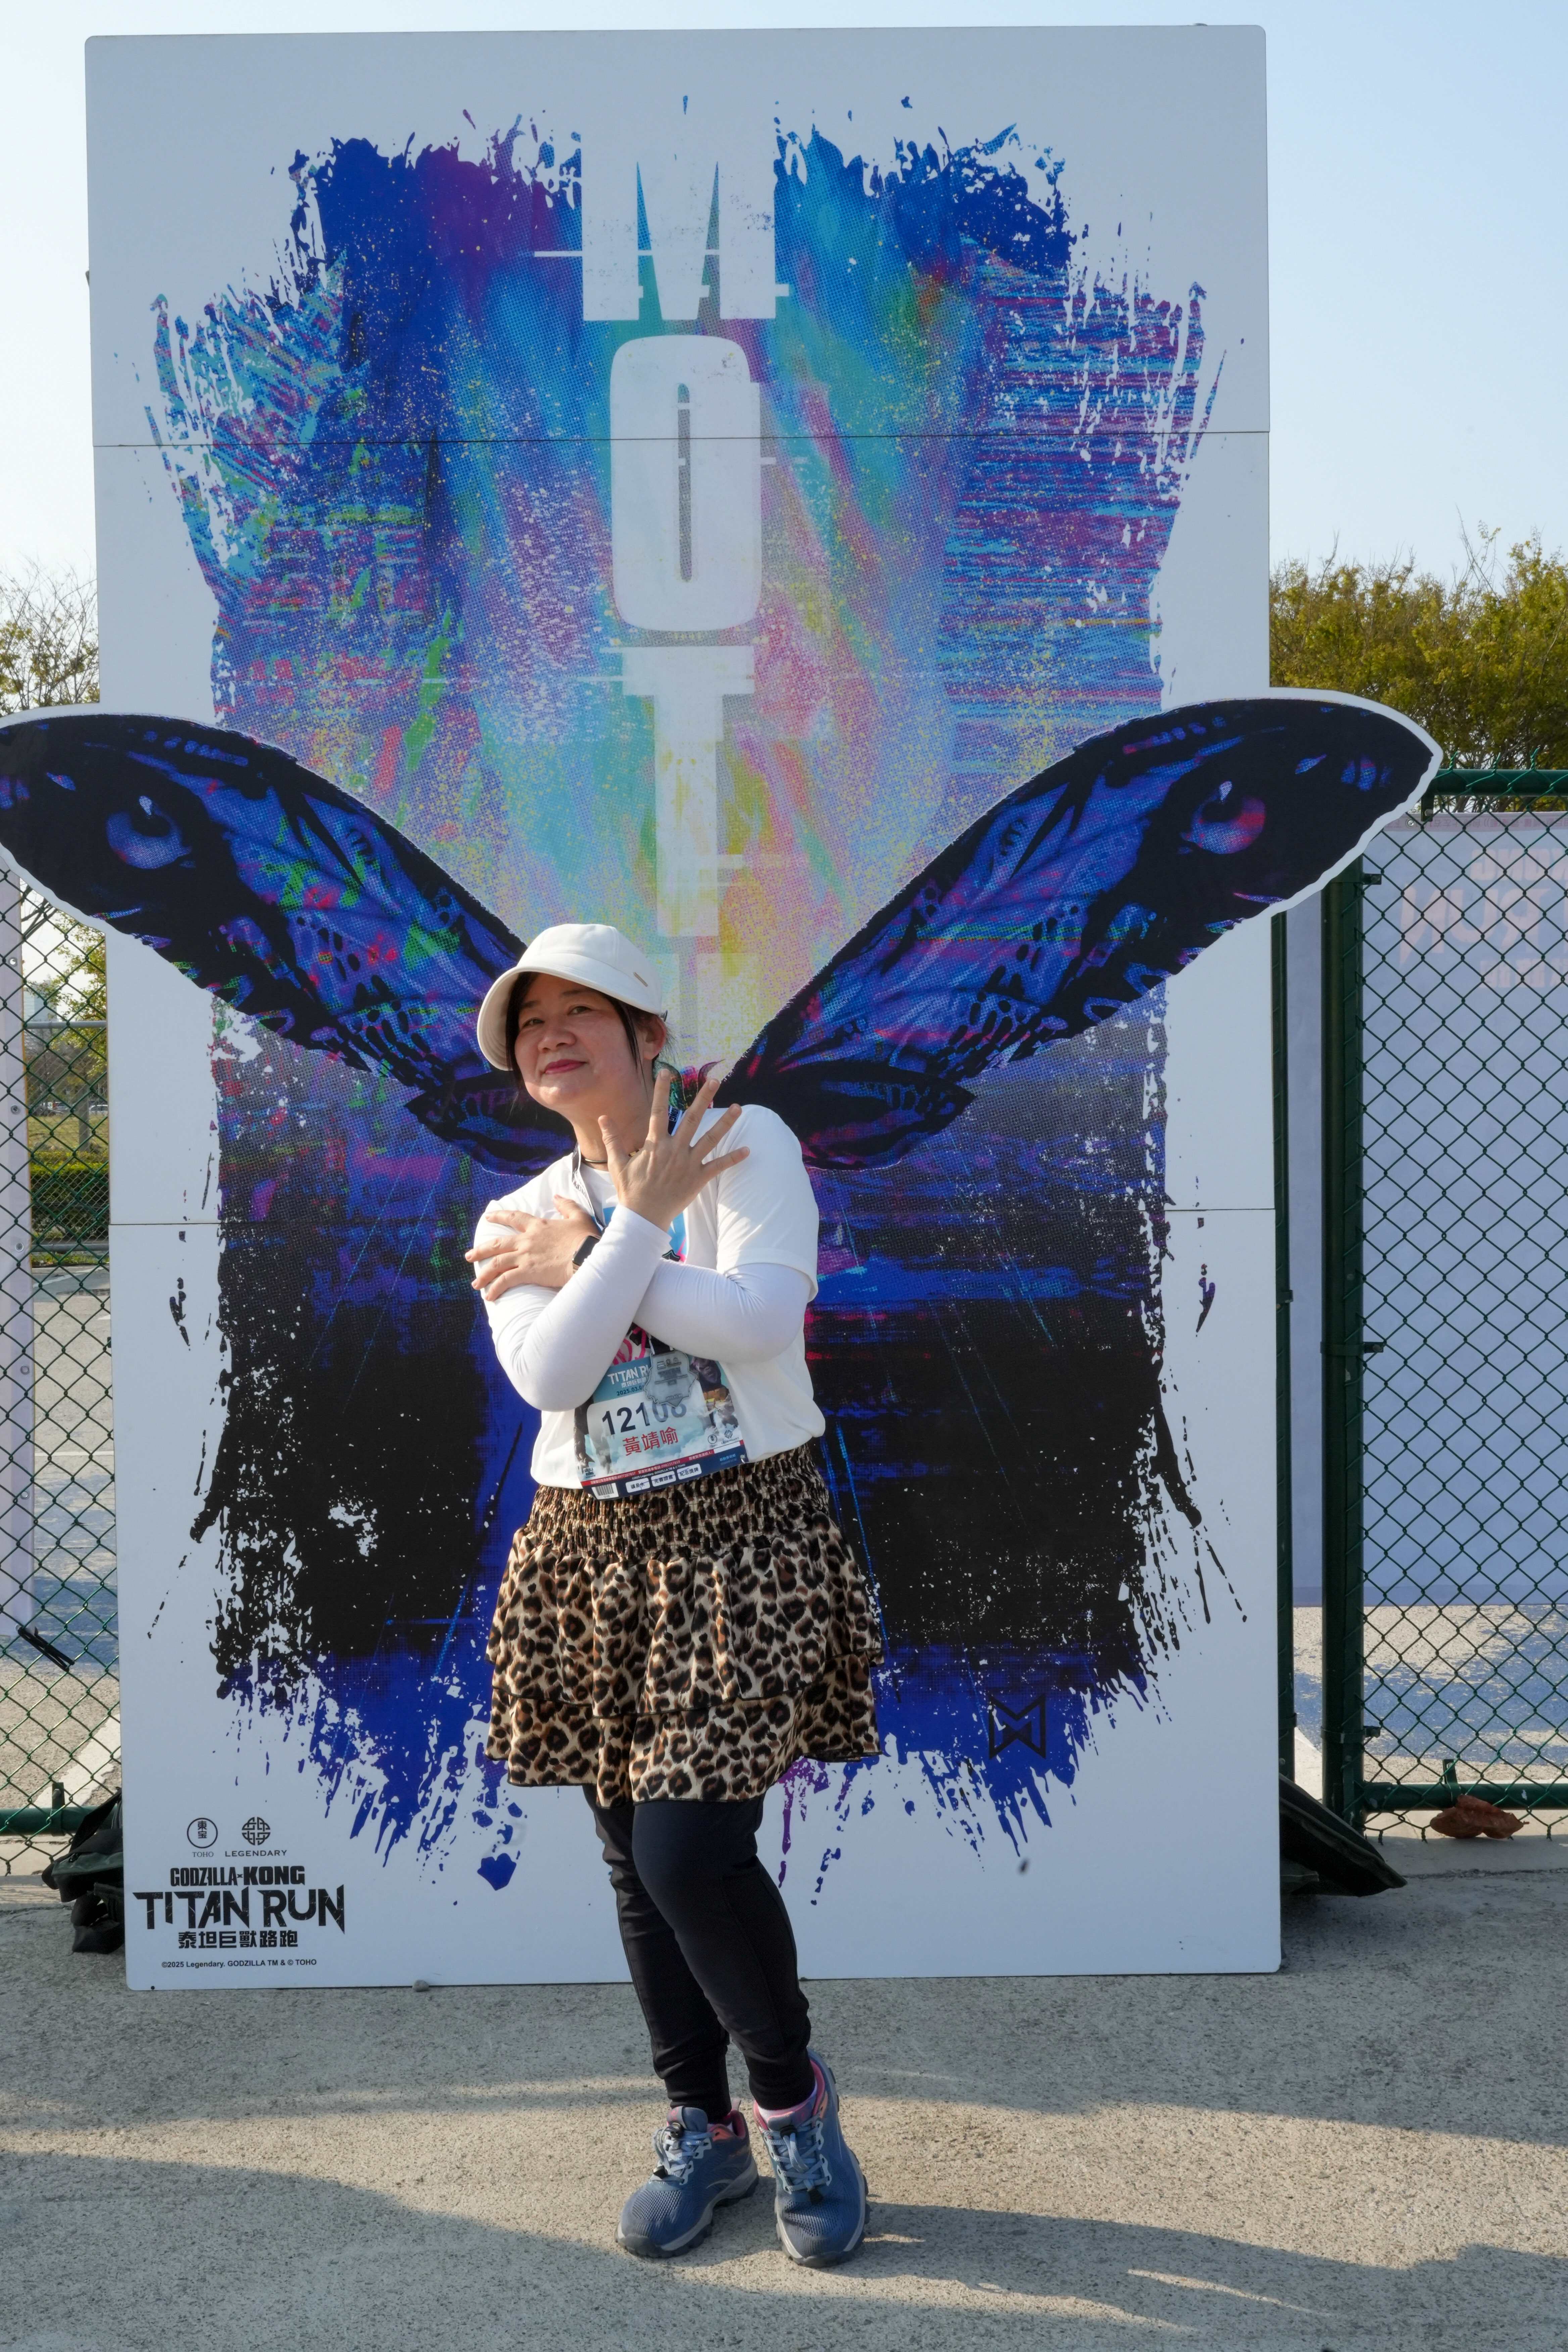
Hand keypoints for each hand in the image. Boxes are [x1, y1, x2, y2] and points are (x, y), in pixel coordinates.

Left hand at [466, 1195, 596, 1300]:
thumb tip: (556, 1197)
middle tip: (469, 1256)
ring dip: (484, 1273)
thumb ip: (566, 1205)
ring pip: (497, 1263)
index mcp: (538, 1226)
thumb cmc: (586, 1238)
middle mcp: (527, 1240)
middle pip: (497, 1243)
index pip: (514, 1218)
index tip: (488, 1216)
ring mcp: (526, 1256)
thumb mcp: (578, 1216)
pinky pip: (506, 1280)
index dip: (499, 1216)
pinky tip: (489, 1296)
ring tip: (475, 1283)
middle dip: (481, 1250)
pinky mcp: (528, 1272)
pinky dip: (496, 1288)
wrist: (588, 1255)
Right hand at [600, 1071, 747, 1232]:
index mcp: (655, 1145)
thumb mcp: (617, 1164)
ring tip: (739, 1107)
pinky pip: (718, 1166)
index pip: (658, 1112)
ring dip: (725, 1123)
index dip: (661, 1091)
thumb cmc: (630, 1191)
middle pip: (692, 1118)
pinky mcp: (698, 1178)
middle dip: (704, 1098)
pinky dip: (732, 1159)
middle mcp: (674, 1150)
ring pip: (710, 1139)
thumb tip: (603, 1117)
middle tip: (715, 1080)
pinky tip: (747, 1150)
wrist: (643, 1217)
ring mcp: (688, 1164)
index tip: (667, 1073)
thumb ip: (613, 1138)